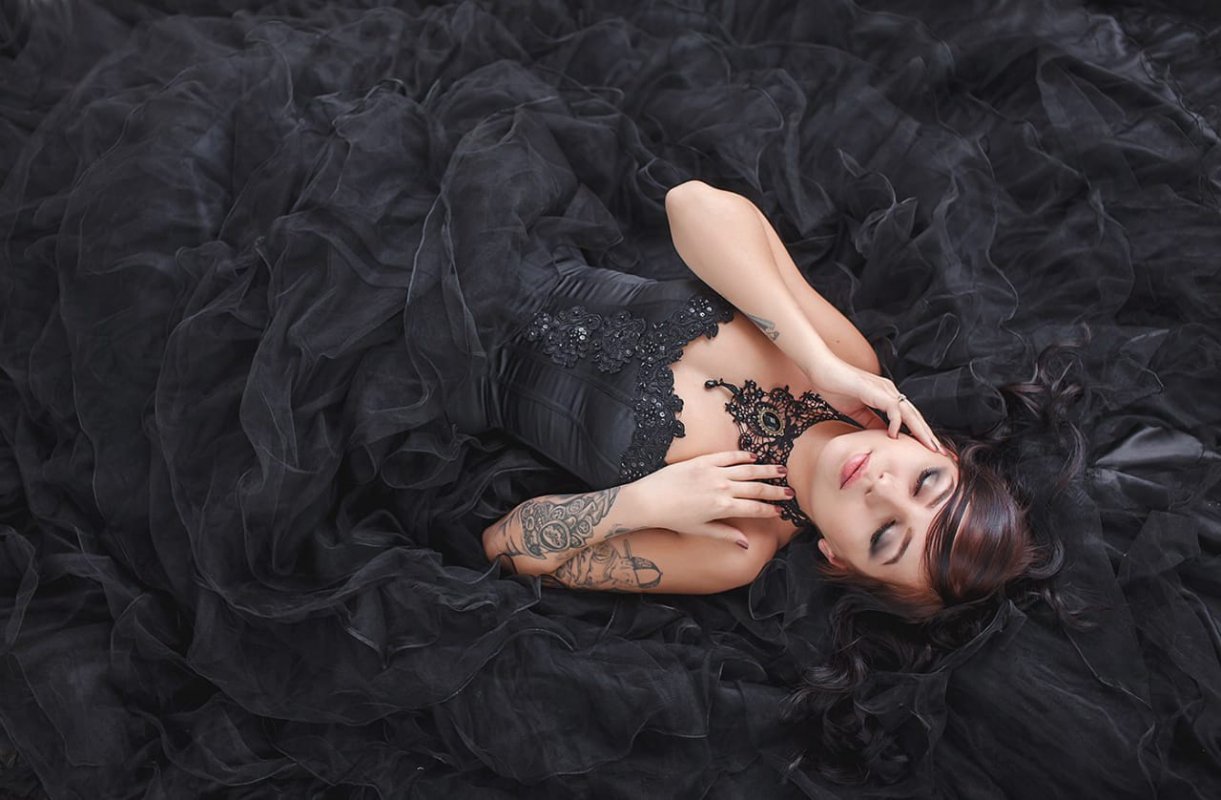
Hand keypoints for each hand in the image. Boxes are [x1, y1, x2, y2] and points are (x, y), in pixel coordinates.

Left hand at [631, 451, 789, 547]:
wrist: (649, 500)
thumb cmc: (674, 518)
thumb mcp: (701, 530)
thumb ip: (726, 534)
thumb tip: (746, 544)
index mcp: (723, 507)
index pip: (754, 508)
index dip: (770, 510)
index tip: (781, 510)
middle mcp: (722, 488)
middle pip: (756, 488)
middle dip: (776, 490)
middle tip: (790, 491)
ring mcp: (713, 472)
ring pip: (747, 469)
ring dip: (766, 470)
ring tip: (781, 470)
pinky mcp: (703, 461)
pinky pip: (728, 456)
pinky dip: (743, 456)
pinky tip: (754, 456)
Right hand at [805, 355, 941, 452]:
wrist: (821, 370)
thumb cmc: (835, 387)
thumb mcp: (856, 411)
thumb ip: (871, 421)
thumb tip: (884, 435)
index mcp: (886, 396)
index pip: (909, 417)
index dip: (920, 433)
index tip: (928, 449)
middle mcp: (889, 391)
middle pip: (915, 416)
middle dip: (928, 435)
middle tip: (940, 452)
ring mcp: (883, 390)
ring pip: (909, 412)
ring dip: (921, 431)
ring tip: (929, 447)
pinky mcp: (874, 390)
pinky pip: (892, 408)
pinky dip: (896, 422)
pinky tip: (895, 435)